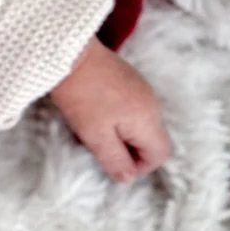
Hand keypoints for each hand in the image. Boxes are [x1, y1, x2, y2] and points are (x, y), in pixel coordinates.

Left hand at [46, 37, 172, 182]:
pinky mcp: (128, 79)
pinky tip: (93, 112)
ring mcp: (142, 88)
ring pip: (139, 125)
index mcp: (148, 119)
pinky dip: (116, 118)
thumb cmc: (81, 97)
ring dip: (119, 134)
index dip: (139, 166)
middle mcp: (152, 103)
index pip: (160, 154)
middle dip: (127, 150)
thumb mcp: (95, 135)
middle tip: (98, 145)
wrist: (69, 52)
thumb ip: (115, 160)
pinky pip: (130, 109)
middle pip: (151, 139)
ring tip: (92, 128)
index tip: (112, 162)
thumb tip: (129, 178)